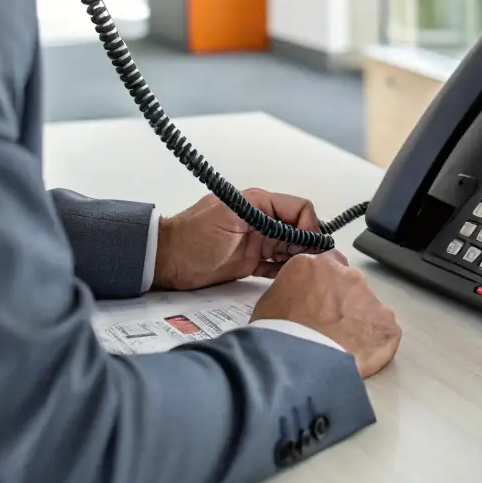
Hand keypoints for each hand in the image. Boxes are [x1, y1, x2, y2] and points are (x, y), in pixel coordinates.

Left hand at [153, 189, 321, 290]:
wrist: (166, 260)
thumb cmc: (191, 236)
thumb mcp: (229, 217)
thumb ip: (263, 217)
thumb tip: (295, 224)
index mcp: (259, 203)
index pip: (300, 209)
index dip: (310, 227)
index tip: (312, 246)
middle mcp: (261, 220)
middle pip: (299, 230)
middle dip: (310, 246)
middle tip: (314, 265)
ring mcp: (256, 241)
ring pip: (291, 248)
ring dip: (300, 259)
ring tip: (305, 274)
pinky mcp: (250, 261)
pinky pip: (276, 264)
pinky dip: (285, 271)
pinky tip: (291, 279)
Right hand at [252, 253, 400, 377]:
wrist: (297, 362)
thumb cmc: (278, 334)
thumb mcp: (272, 300)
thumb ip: (293, 290)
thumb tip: (298, 300)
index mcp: (317, 264)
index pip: (328, 265)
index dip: (325, 286)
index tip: (321, 301)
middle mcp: (347, 274)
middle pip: (350, 286)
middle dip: (343, 304)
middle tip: (329, 328)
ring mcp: (370, 298)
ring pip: (368, 308)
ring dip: (358, 323)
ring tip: (342, 347)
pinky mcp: (386, 324)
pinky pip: (383, 332)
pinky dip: (374, 344)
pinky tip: (358, 357)